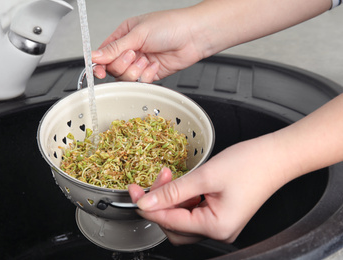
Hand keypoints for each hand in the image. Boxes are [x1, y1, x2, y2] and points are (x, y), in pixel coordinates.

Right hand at [92, 7, 210, 82]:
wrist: (194, 36)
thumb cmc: (170, 25)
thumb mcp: (138, 33)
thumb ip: (115, 48)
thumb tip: (94, 56)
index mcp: (124, 35)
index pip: (104, 53)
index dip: (99, 64)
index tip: (99, 72)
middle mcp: (131, 49)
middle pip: (113, 68)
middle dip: (123, 65)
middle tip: (134, 55)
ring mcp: (141, 63)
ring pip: (126, 77)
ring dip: (136, 70)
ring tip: (147, 60)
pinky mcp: (151, 73)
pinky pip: (141, 82)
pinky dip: (148, 75)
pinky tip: (155, 65)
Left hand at [128, 134, 292, 244]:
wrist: (276, 156)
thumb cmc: (250, 164)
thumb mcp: (205, 176)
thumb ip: (173, 191)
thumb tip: (147, 202)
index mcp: (216, 227)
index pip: (170, 221)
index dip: (149, 206)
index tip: (134, 192)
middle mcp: (218, 231)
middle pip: (173, 225)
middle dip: (160, 202)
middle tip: (153, 180)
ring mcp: (219, 223)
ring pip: (181, 217)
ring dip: (171, 197)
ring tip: (169, 174)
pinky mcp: (220, 213)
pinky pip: (192, 210)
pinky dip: (182, 196)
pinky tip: (181, 180)